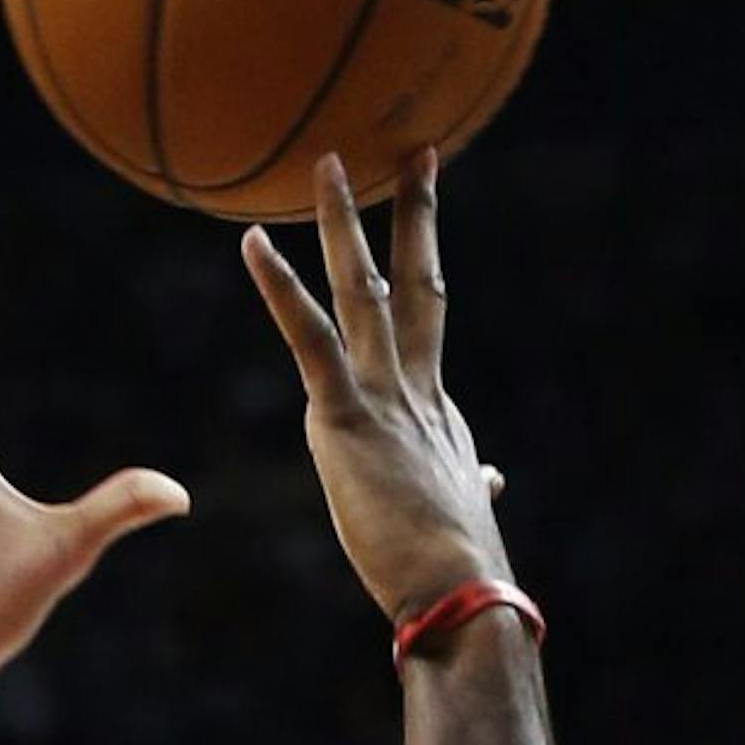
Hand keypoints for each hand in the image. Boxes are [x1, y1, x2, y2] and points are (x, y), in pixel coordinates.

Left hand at [242, 152, 511, 627]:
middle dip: (414, 214)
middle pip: (417, 283)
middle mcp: (416, 391)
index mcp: (436, 414)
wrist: (459, 592)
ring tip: (328, 164)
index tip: (426, 230)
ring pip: (365, 291)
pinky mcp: (347, 417)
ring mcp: (384, 398)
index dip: (426, 270)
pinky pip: (309, 337)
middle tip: (415, 152)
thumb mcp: (466, 513)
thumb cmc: (458, 570)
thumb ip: (474, 484)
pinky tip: (253, 243)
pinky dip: (280, 288)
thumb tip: (491, 480)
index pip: (429, 326)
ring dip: (345, 224)